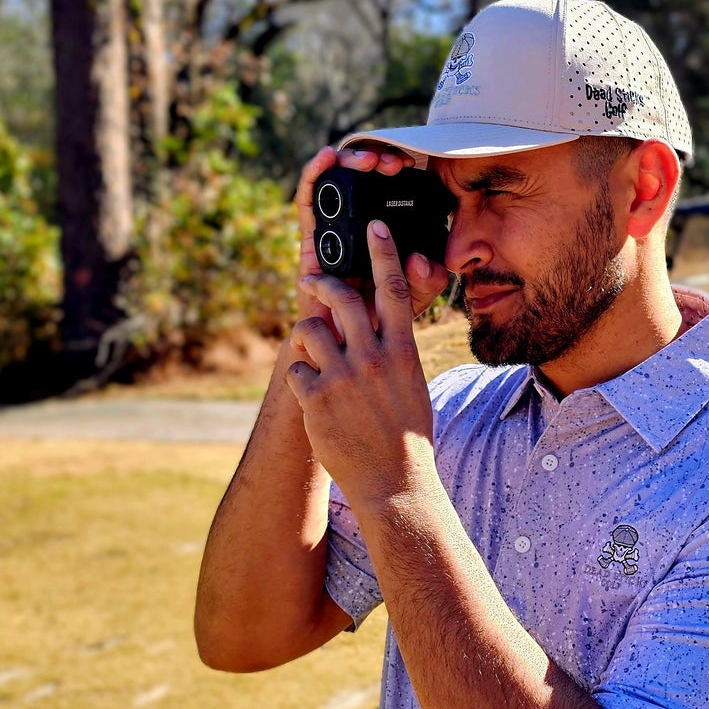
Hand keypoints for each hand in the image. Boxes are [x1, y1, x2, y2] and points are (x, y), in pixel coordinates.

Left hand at [284, 220, 437, 505]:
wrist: (393, 482)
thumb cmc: (407, 435)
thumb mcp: (413, 384)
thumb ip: (396, 350)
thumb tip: (386, 323)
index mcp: (402, 352)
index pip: (393, 289)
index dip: (384, 252)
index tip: (375, 226)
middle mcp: (372, 358)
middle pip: (341, 299)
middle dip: (321, 283)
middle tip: (310, 279)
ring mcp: (342, 378)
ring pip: (309, 330)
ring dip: (305, 337)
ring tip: (310, 353)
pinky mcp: (315, 399)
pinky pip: (295, 370)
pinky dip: (300, 379)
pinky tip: (311, 397)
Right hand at [292, 140, 447, 331]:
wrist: (343, 349)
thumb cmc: (377, 323)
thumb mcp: (412, 300)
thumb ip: (426, 281)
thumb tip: (420, 260)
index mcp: (384, 236)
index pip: (392, 193)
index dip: (404, 175)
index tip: (420, 166)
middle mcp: (358, 228)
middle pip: (365, 181)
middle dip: (379, 163)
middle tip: (396, 163)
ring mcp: (333, 230)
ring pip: (337, 183)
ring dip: (350, 161)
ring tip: (369, 160)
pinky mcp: (309, 237)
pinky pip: (308, 200)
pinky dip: (314, 174)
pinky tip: (328, 158)